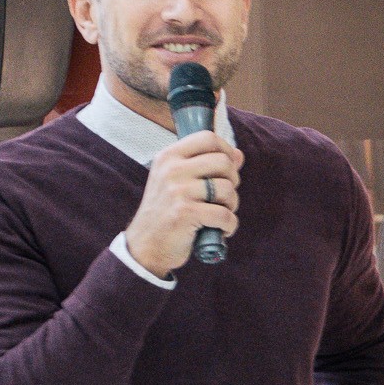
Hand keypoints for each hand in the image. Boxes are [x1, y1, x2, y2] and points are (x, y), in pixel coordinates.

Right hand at [120, 128, 240, 275]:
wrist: (145, 246)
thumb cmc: (165, 212)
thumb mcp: (177, 182)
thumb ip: (205, 165)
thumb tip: (238, 154)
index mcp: (168, 157)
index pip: (208, 138)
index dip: (226, 151)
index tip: (228, 168)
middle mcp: (172, 170)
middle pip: (223, 162)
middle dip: (233, 181)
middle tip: (224, 197)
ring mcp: (178, 191)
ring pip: (227, 189)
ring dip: (231, 205)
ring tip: (220, 214)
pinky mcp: (186, 213)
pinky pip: (225, 215)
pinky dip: (229, 226)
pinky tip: (220, 230)